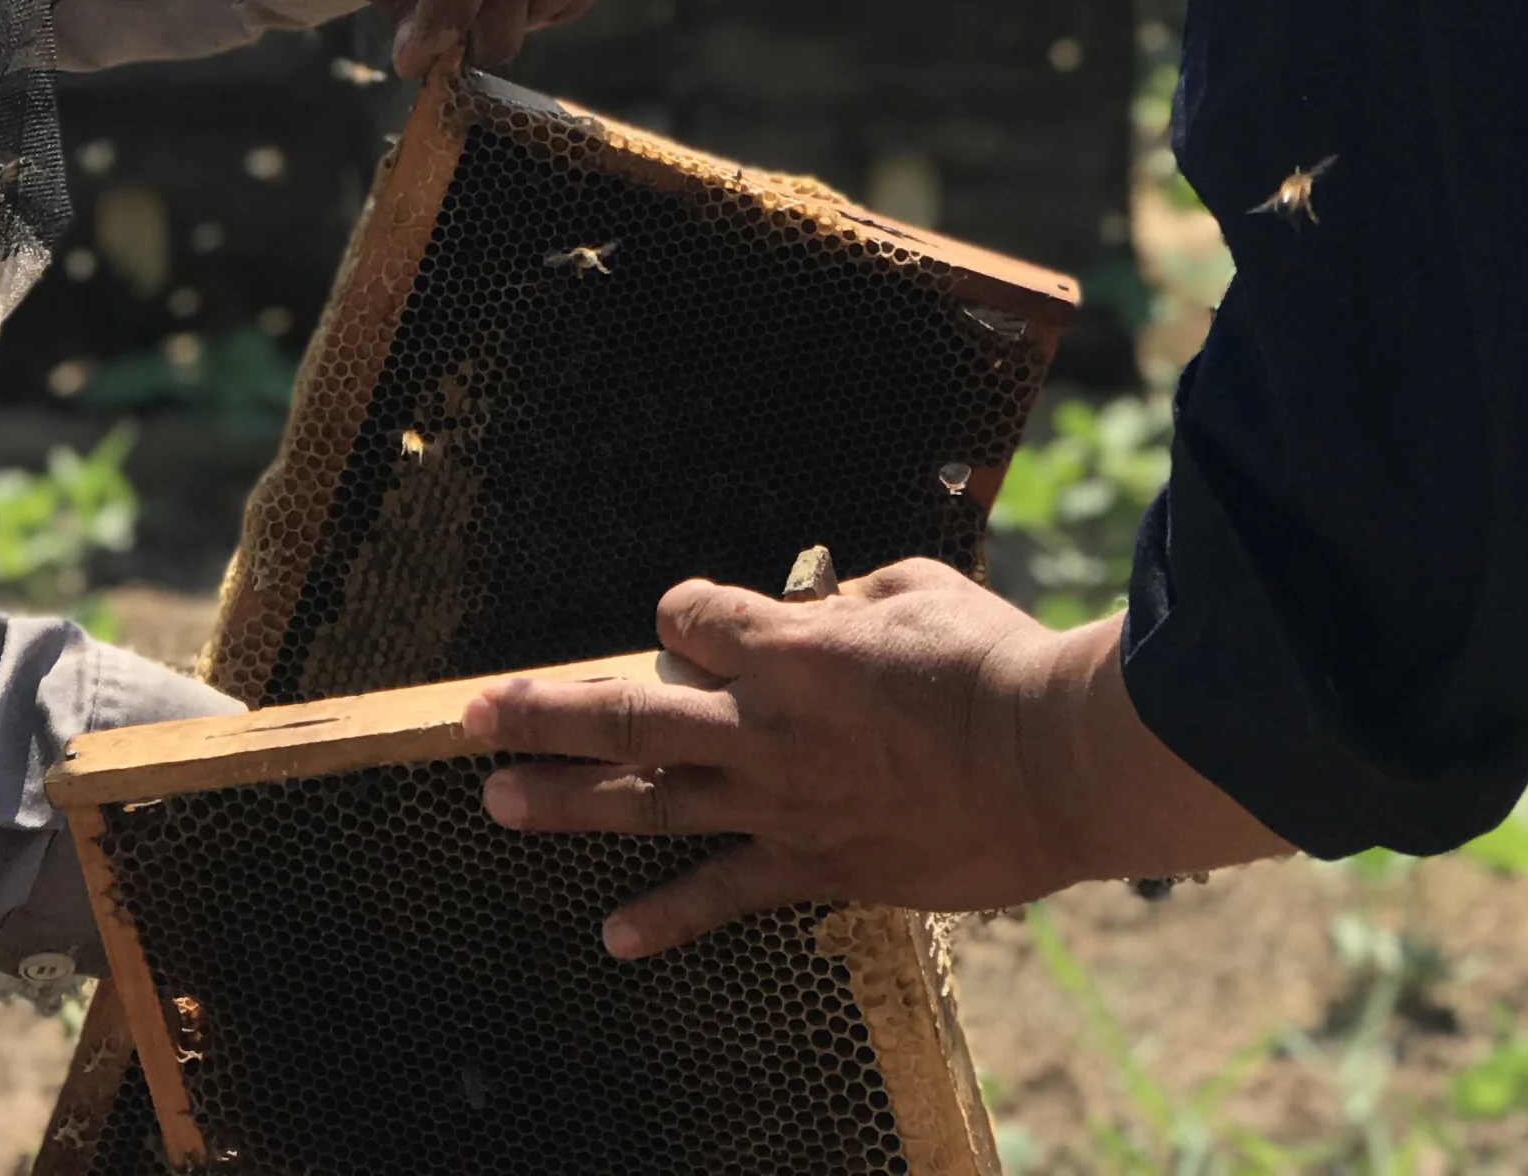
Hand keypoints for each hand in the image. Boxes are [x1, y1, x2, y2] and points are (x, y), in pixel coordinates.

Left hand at [464, 561, 1282, 955]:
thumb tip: (825, 613)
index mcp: (791, 645)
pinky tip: (612, 936)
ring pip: (650, 804)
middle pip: (629, 715)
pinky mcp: (816, 867)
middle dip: (544, 711)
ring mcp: (782, 804)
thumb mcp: (919, 591)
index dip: (679, 612)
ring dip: (567, 802)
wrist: (1055, 762)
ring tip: (496, 799)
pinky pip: (725, 895)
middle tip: (472, 713)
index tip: (680, 616)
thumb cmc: (998, 661)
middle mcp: (766, 725)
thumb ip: (852, 601)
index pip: (691, 617)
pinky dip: (667, 919)